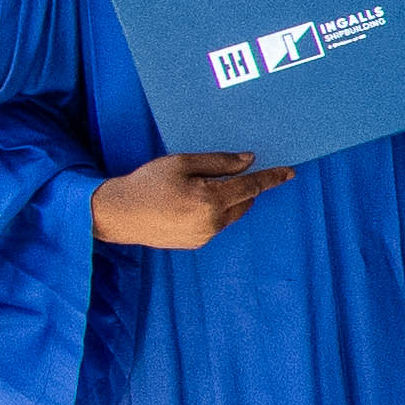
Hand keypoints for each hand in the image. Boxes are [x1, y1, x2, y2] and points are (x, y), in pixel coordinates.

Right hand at [87, 150, 287, 249]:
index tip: (289, 172)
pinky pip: (215, 224)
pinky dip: (212, 212)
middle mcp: (212, 223)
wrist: (115, 214)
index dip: (271, 178)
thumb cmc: (147, 184)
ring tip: (194, 190)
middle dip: (242, 187)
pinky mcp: (195, 243)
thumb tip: (248, 161)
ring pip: (230, 214)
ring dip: (226, 201)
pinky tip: (186, 205)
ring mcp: (204, 236)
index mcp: (211, 201)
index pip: (251, 187)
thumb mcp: (182, 163)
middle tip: (219, 174)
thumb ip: (219, 162)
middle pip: (244, 201)